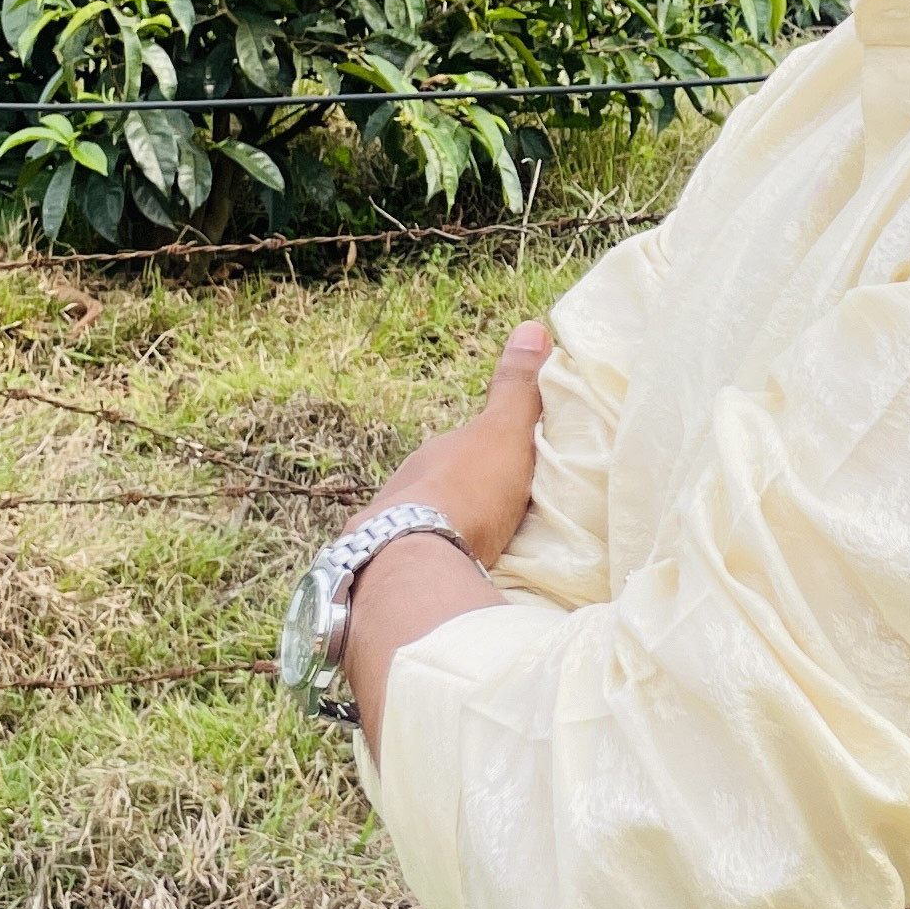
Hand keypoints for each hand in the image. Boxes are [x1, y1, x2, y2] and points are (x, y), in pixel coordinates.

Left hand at [358, 316, 552, 568]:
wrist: (412, 557)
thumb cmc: (467, 491)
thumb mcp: (504, 434)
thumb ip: (518, 390)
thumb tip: (532, 326)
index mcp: (434, 455)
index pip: (461, 452)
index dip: (483, 461)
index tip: (507, 478)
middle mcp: (403, 486)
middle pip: (438, 491)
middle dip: (461, 504)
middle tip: (494, 525)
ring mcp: (384, 529)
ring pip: (418, 528)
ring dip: (440, 539)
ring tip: (470, 561)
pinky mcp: (377, 572)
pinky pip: (407, 565)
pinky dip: (424, 569)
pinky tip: (441, 582)